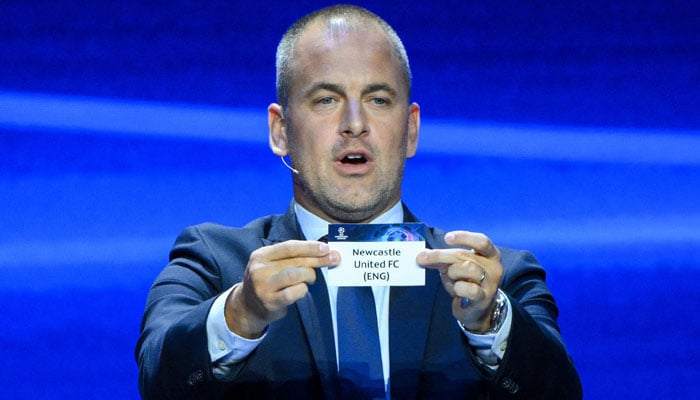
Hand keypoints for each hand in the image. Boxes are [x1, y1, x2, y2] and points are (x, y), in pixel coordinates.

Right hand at [225, 240, 339, 337]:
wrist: (248, 306)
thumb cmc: (267, 281)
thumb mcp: (271, 264)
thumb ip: (291, 257)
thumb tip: (322, 251)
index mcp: (261, 255)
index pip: (289, 247)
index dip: (310, 247)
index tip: (326, 247)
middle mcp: (260, 269)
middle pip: (295, 260)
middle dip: (318, 259)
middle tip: (333, 259)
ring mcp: (264, 286)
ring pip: (295, 274)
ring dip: (310, 275)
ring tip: (311, 278)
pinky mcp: (270, 301)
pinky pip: (293, 293)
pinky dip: (303, 290)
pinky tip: (303, 289)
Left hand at [417, 231, 502, 331]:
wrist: (477, 308)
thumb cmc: (467, 282)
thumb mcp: (455, 267)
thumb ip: (441, 259)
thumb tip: (423, 255)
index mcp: (490, 254)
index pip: (481, 241)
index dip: (464, 237)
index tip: (447, 238)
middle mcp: (494, 267)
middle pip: (466, 255)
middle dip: (441, 256)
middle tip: (422, 257)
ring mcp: (491, 283)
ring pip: (468, 268)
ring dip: (453, 272)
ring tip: (451, 278)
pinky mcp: (484, 298)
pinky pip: (470, 289)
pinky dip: (459, 287)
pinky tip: (456, 289)